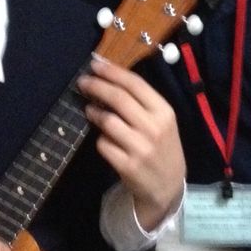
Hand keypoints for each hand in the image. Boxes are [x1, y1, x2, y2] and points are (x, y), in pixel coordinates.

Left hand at [77, 57, 184, 231]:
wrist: (167, 186)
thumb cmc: (162, 147)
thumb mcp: (162, 122)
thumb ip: (141, 103)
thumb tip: (109, 79)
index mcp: (164, 112)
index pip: (135, 84)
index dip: (112, 72)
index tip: (95, 64)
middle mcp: (154, 128)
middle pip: (119, 99)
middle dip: (97, 86)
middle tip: (82, 82)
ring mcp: (141, 148)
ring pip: (108, 121)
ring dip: (94, 112)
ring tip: (89, 109)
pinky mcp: (127, 165)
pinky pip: (103, 144)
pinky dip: (100, 139)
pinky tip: (103, 138)